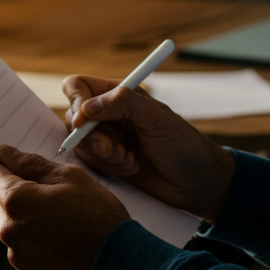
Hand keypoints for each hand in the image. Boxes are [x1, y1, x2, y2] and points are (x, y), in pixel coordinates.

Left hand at [0, 144, 129, 269]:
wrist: (118, 265)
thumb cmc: (98, 216)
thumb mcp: (70, 176)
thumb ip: (32, 164)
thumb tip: (7, 154)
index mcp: (17, 201)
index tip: (8, 155)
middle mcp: (10, 231)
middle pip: (3, 200)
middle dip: (22, 190)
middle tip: (54, 190)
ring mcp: (18, 257)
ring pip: (15, 225)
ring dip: (30, 216)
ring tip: (64, 218)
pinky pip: (25, 249)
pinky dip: (38, 240)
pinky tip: (63, 239)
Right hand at [63, 74, 235, 221]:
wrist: (195, 182)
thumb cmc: (182, 144)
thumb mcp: (156, 118)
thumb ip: (122, 104)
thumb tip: (87, 107)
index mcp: (120, 93)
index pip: (79, 86)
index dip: (76, 101)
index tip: (84, 121)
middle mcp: (110, 113)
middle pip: (75, 117)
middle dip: (92, 137)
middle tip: (115, 150)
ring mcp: (108, 137)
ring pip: (81, 142)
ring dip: (104, 154)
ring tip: (129, 160)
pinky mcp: (108, 161)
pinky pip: (90, 162)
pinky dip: (108, 167)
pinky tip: (131, 168)